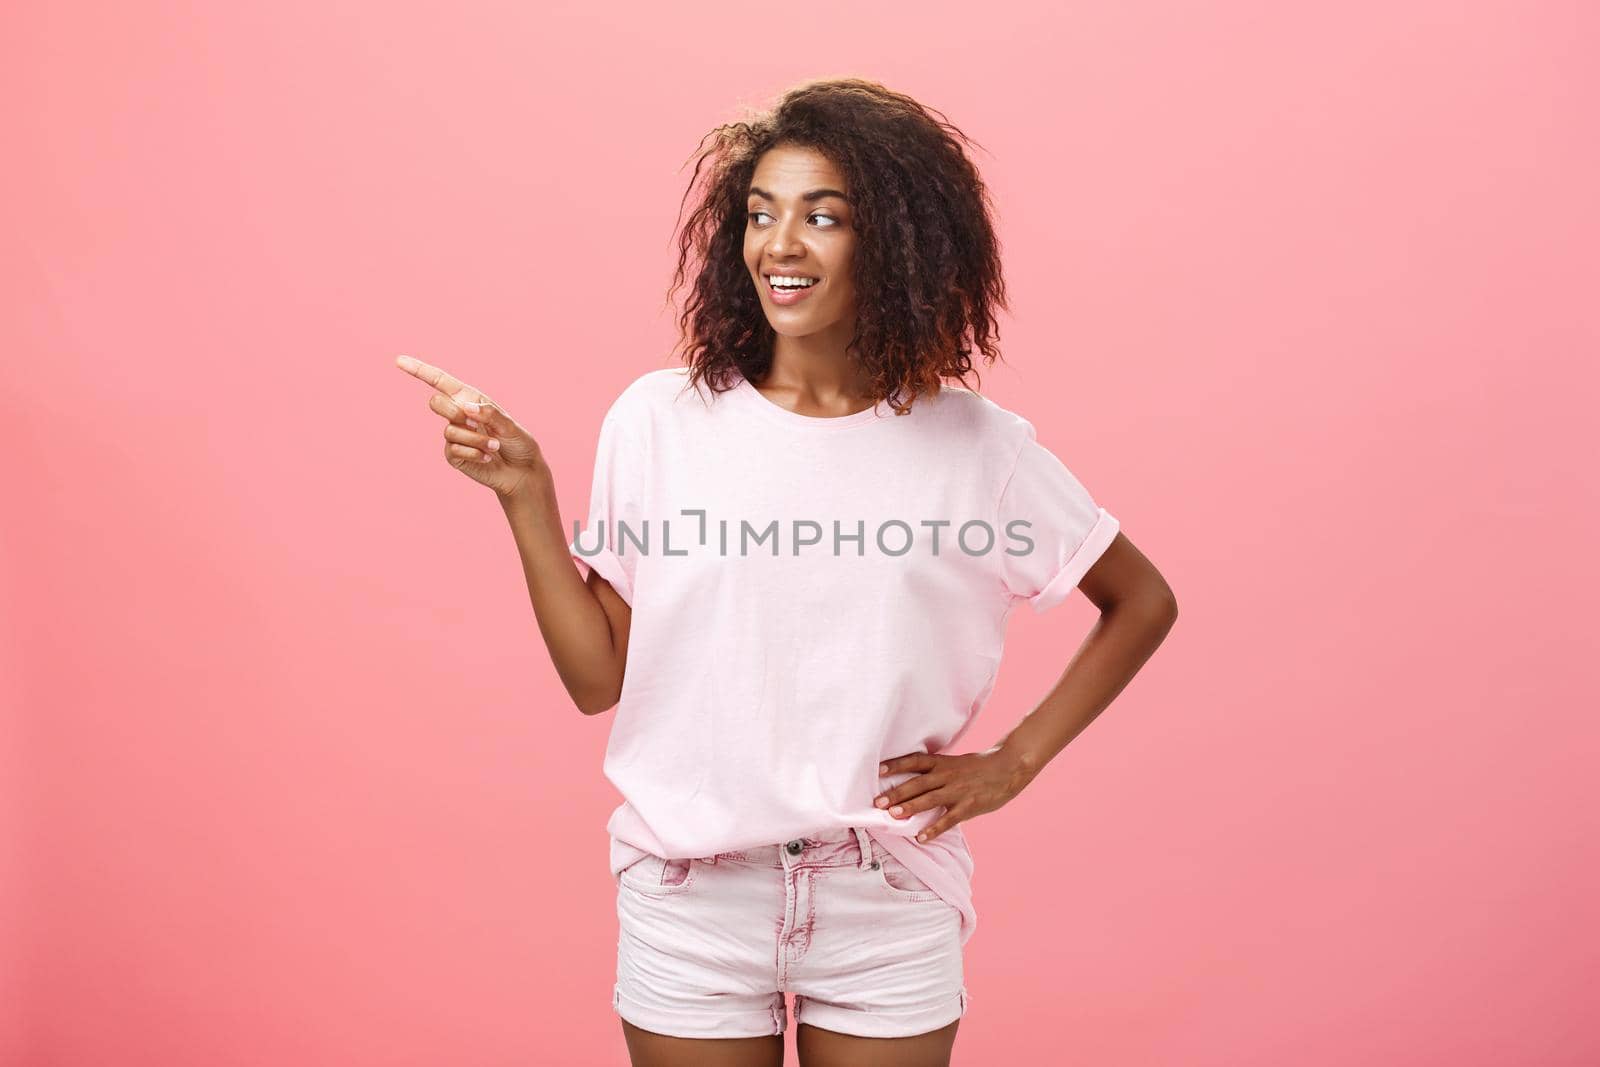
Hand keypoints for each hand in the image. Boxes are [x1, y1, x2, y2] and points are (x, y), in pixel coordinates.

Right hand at [394, 354, 545, 498]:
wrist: (521, 470)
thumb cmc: (518, 442)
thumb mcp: (509, 425)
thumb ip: (490, 414)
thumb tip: (466, 408)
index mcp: (469, 399)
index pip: (440, 381)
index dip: (419, 370)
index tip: (399, 360)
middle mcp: (458, 414)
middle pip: (436, 403)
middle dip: (454, 412)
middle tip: (477, 424)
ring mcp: (453, 435)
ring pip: (450, 430)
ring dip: (476, 439)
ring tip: (494, 446)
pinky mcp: (453, 456)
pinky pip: (454, 450)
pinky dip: (474, 453)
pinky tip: (487, 458)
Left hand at [873, 745, 1040, 842]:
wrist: (1009, 768)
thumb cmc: (979, 768)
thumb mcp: (955, 763)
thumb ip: (936, 772)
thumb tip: (912, 781)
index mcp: (942, 763)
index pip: (915, 761)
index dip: (896, 765)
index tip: (878, 770)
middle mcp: (947, 775)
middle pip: (918, 782)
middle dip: (897, 792)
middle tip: (878, 802)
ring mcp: (958, 790)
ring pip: (930, 799)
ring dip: (911, 807)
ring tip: (893, 816)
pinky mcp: (969, 806)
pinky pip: (949, 819)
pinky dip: (934, 829)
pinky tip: (921, 838)